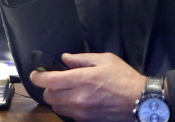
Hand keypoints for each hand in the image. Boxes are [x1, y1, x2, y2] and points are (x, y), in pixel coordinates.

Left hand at [31, 53, 145, 121]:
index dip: (38, 77)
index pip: (50, 81)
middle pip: (49, 96)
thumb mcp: (105, 59)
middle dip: (48, 88)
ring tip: (65, 91)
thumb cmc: (123, 76)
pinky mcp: (86, 120)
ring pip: (56, 107)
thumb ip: (81, 58)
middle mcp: (78, 97)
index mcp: (82, 79)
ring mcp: (81, 112)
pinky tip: (76, 100)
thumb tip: (65, 58)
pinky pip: (68, 114)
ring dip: (56, 98)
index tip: (35, 74)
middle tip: (55, 81)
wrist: (138, 100)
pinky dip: (67, 107)